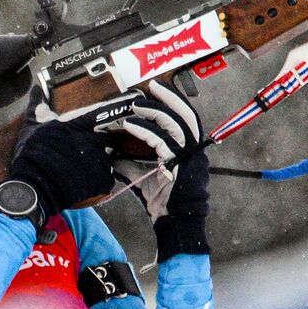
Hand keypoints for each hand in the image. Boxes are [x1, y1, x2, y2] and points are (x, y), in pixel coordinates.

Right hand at [10, 91, 134, 216]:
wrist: (34, 186)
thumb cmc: (32, 153)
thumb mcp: (32, 125)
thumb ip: (38, 105)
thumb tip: (37, 89)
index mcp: (80, 124)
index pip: (108, 111)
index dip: (123, 105)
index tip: (136, 99)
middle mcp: (94, 139)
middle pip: (110, 137)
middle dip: (103, 141)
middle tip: (87, 150)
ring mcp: (100, 160)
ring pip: (109, 156)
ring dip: (100, 161)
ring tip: (81, 167)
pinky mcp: (102, 179)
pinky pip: (107, 176)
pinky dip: (98, 179)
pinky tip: (83, 180)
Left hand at [113, 80, 210, 258]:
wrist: (176, 222)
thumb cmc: (165, 203)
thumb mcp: (147, 180)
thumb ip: (134, 166)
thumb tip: (113, 157)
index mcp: (190, 151)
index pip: (185, 119)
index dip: (173, 103)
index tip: (157, 91)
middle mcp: (194, 150)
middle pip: (185, 114)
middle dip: (169, 98)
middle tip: (151, 87)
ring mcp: (189, 156)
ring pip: (175, 123)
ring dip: (155, 111)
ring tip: (137, 105)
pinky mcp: (179, 163)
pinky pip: (162, 140)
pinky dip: (145, 130)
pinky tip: (131, 125)